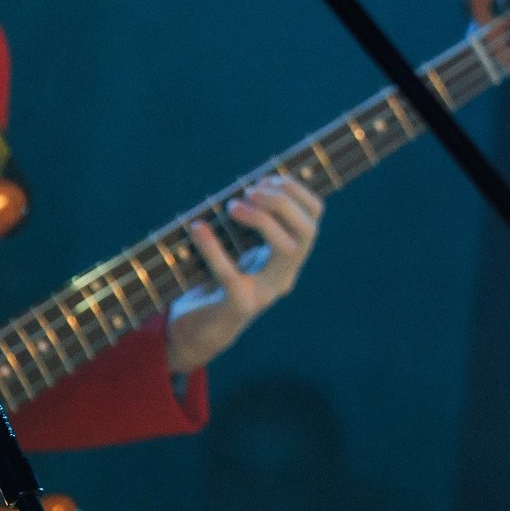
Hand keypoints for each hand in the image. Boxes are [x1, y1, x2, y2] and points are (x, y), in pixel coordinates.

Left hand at [166, 174, 325, 373]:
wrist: (195, 332)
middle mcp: (285, 276)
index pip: (314, 218)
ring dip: (262, 219)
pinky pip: (231, 274)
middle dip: (282, 202)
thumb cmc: (212, 282)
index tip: (267, 177)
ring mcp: (266, 294)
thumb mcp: (235, 249)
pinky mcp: (240, 307)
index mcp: (287, 259)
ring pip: (288, 249)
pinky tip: (197, 228)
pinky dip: (213, 247)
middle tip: (248, 192)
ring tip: (232, 206)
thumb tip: (249, 184)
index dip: (297, 191)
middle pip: (308, 231)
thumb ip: (247, 225)